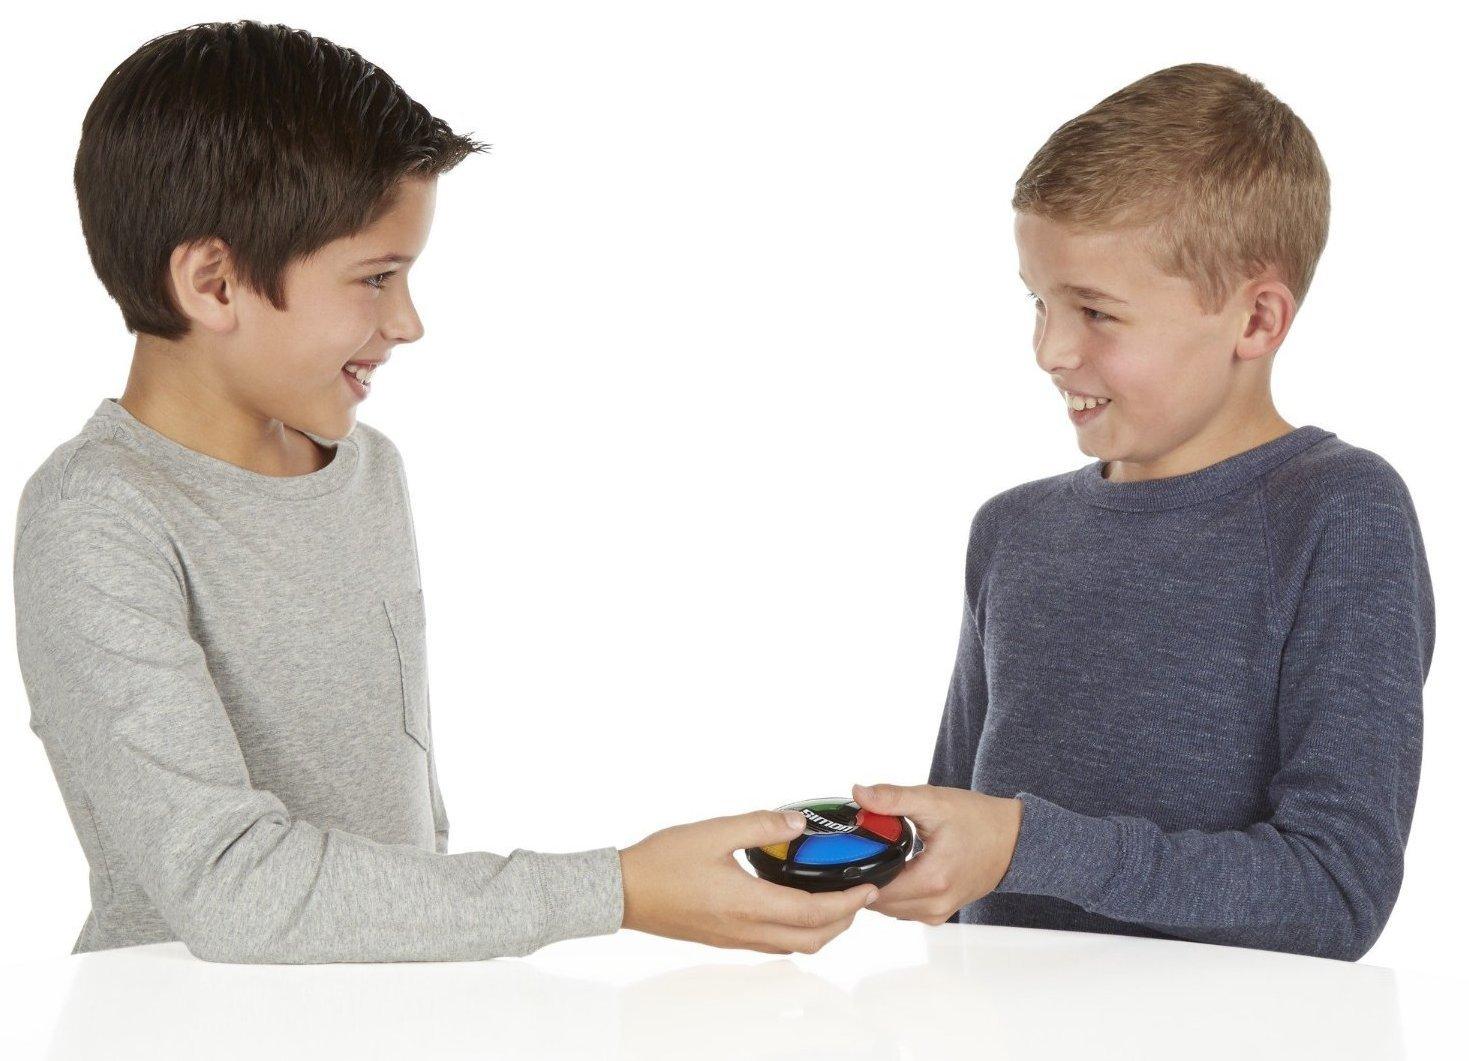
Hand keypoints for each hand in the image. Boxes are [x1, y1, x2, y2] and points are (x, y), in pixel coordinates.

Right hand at [619, 809, 879, 953]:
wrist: (623, 892)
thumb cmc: (662, 862)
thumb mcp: (714, 831)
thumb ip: (761, 825)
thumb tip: (799, 823)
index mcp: (749, 903)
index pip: (815, 913)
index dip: (849, 903)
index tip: (869, 887)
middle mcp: (746, 929)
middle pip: (812, 940)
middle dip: (844, 921)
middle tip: (859, 895)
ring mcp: (735, 939)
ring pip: (794, 947)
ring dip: (822, 930)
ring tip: (834, 901)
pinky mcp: (723, 939)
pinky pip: (773, 945)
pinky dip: (797, 932)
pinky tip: (793, 907)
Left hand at [851, 783, 1022, 924]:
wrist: (1013, 839)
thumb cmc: (978, 820)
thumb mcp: (933, 801)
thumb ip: (892, 798)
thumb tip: (858, 794)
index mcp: (932, 881)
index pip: (873, 890)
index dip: (855, 871)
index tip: (848, 850)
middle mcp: (935, 905)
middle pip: (877, 902)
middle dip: (863, 877)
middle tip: (859, 849)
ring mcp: (938, 913)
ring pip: (889, 908)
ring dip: (878, 886)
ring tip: (877, 857)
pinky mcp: (940, 913)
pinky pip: (904, 909)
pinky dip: (894, 892)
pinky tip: (895, 869)